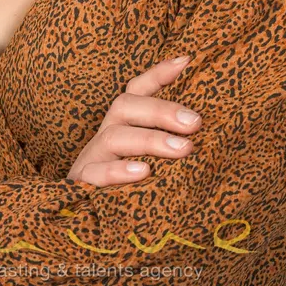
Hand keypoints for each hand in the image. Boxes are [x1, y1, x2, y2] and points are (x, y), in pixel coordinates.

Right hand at [66, 57, 200, 186]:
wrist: (85, 223)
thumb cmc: (128, 185)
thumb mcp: (149, 157)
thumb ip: (172, 139)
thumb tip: (203, 123)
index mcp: (123, 123)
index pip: (136, 89)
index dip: (158, 74)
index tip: (186, 62)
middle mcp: (106, 133)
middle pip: (125, 105)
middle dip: (162, 111)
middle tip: (195, 122)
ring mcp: (92, 158)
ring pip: (113, 137)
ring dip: (150, 140)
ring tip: (183, 148)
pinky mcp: (82, 185)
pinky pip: (95, 174)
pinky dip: (119, 171)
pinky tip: (145, 173)